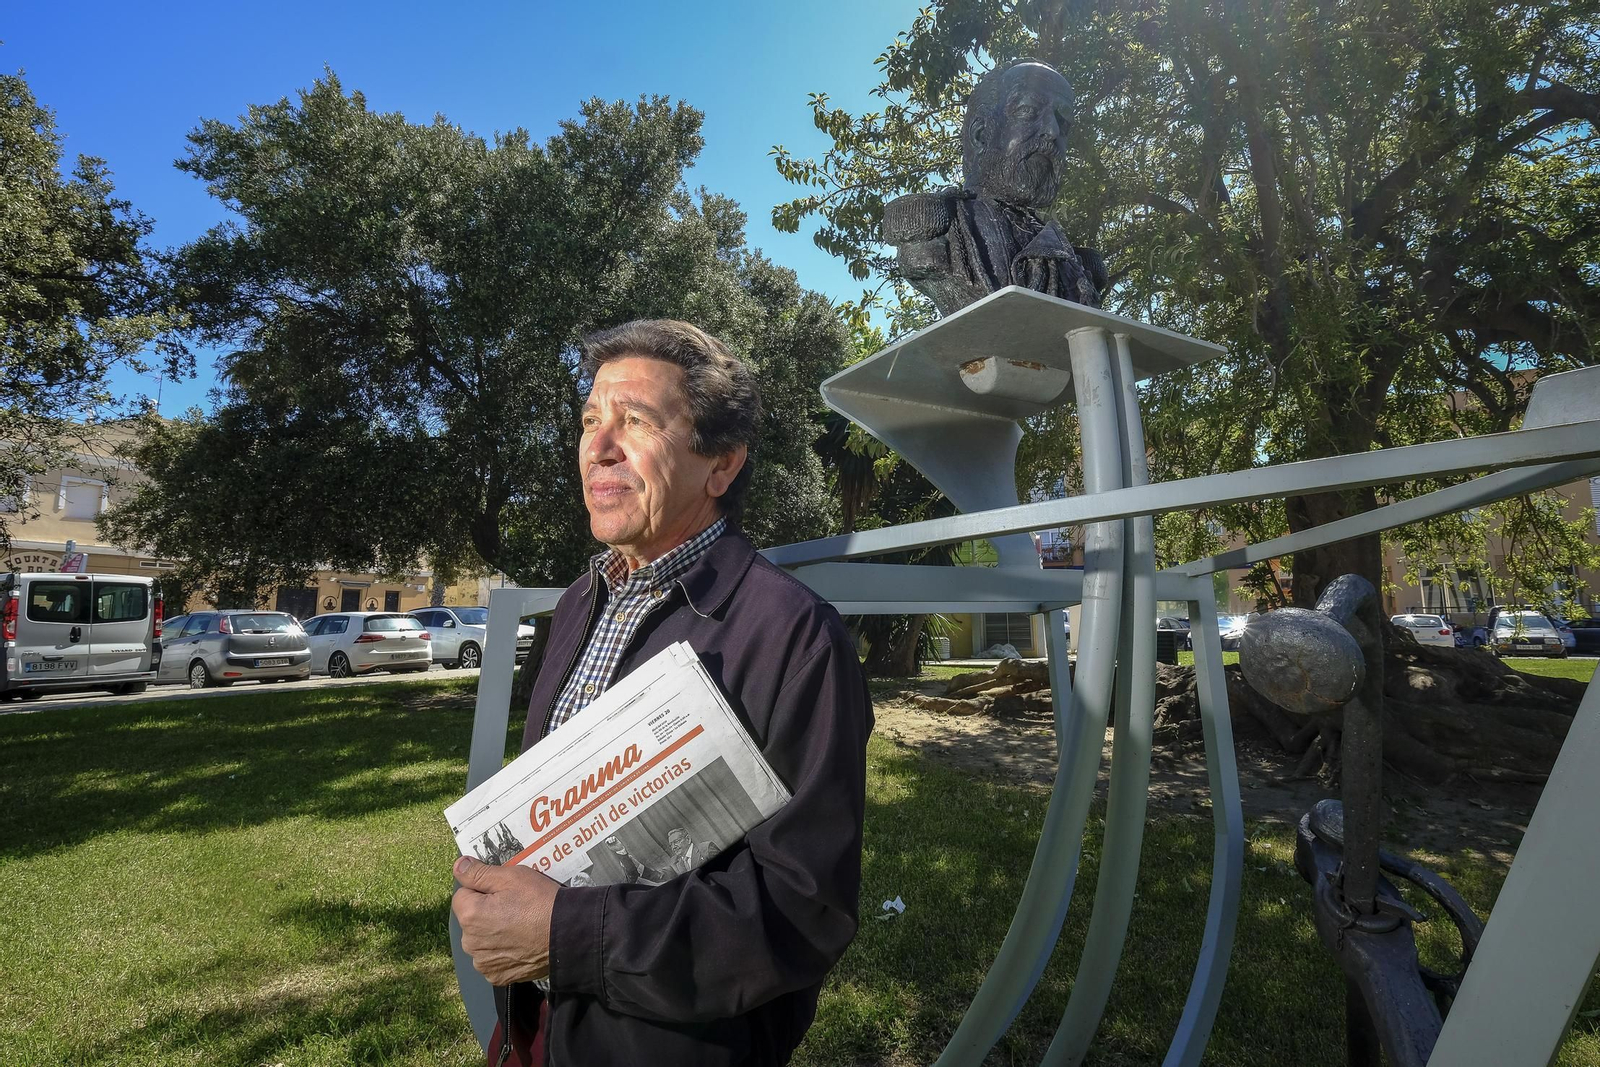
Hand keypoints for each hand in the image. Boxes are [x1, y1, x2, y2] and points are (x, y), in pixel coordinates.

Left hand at [452, 855, 558, 984]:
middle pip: (470, 919)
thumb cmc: (540, 902)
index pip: (463, 894)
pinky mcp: (496, 976)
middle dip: (485, 912)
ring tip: (519, 927)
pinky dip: (501, 952)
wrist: (568, 935)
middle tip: (514, 909)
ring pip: (480, 939)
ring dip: (492, 933)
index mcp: (469, 915)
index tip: (504, 893)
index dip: (483, 890)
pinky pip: (491, 958)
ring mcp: (483, 962)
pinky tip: (519, 944)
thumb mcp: (511, 877)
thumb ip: (478, 872)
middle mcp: (469, 942)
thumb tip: (458, 866)